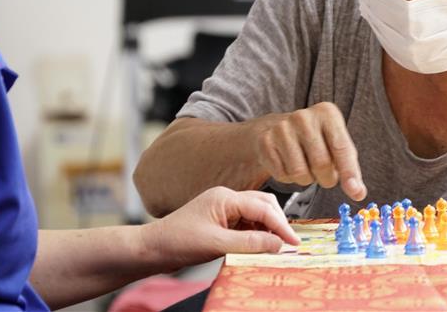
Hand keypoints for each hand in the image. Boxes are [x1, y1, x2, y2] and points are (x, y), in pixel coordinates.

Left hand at [141, 187, 299, 271]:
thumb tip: (277, 244)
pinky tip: (261, 248)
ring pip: (257, 216)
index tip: (294, 242)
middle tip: (291, 244)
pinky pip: (247, 226)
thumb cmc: (176, 241)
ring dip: (268, 231)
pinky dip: (257, 236)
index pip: (263, 207)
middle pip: (264, 206)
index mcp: (225, 197)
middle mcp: (227, 199)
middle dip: (278, 224)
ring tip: (278, 248)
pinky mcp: (221, 222)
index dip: (282, 225)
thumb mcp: (216, 245)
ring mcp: (224, 210)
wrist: (152, 249)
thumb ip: (249, 243)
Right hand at [252, 102, 366, 200]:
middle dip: (326, 178)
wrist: (279, 129)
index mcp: (327, 113)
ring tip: (305, 166)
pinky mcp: (265, 142)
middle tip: (324, 174)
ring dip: (306, 179)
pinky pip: (282, 175)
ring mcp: (281, 128)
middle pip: (321, 164)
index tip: (356, 193)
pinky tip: (289, 164)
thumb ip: (350, 168)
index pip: (342, 148)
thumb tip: (358, 193)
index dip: (350, 173)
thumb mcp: (336, 145)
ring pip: (300, 173)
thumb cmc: (317, 140)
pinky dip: (288, 177)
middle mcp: (303, 117)